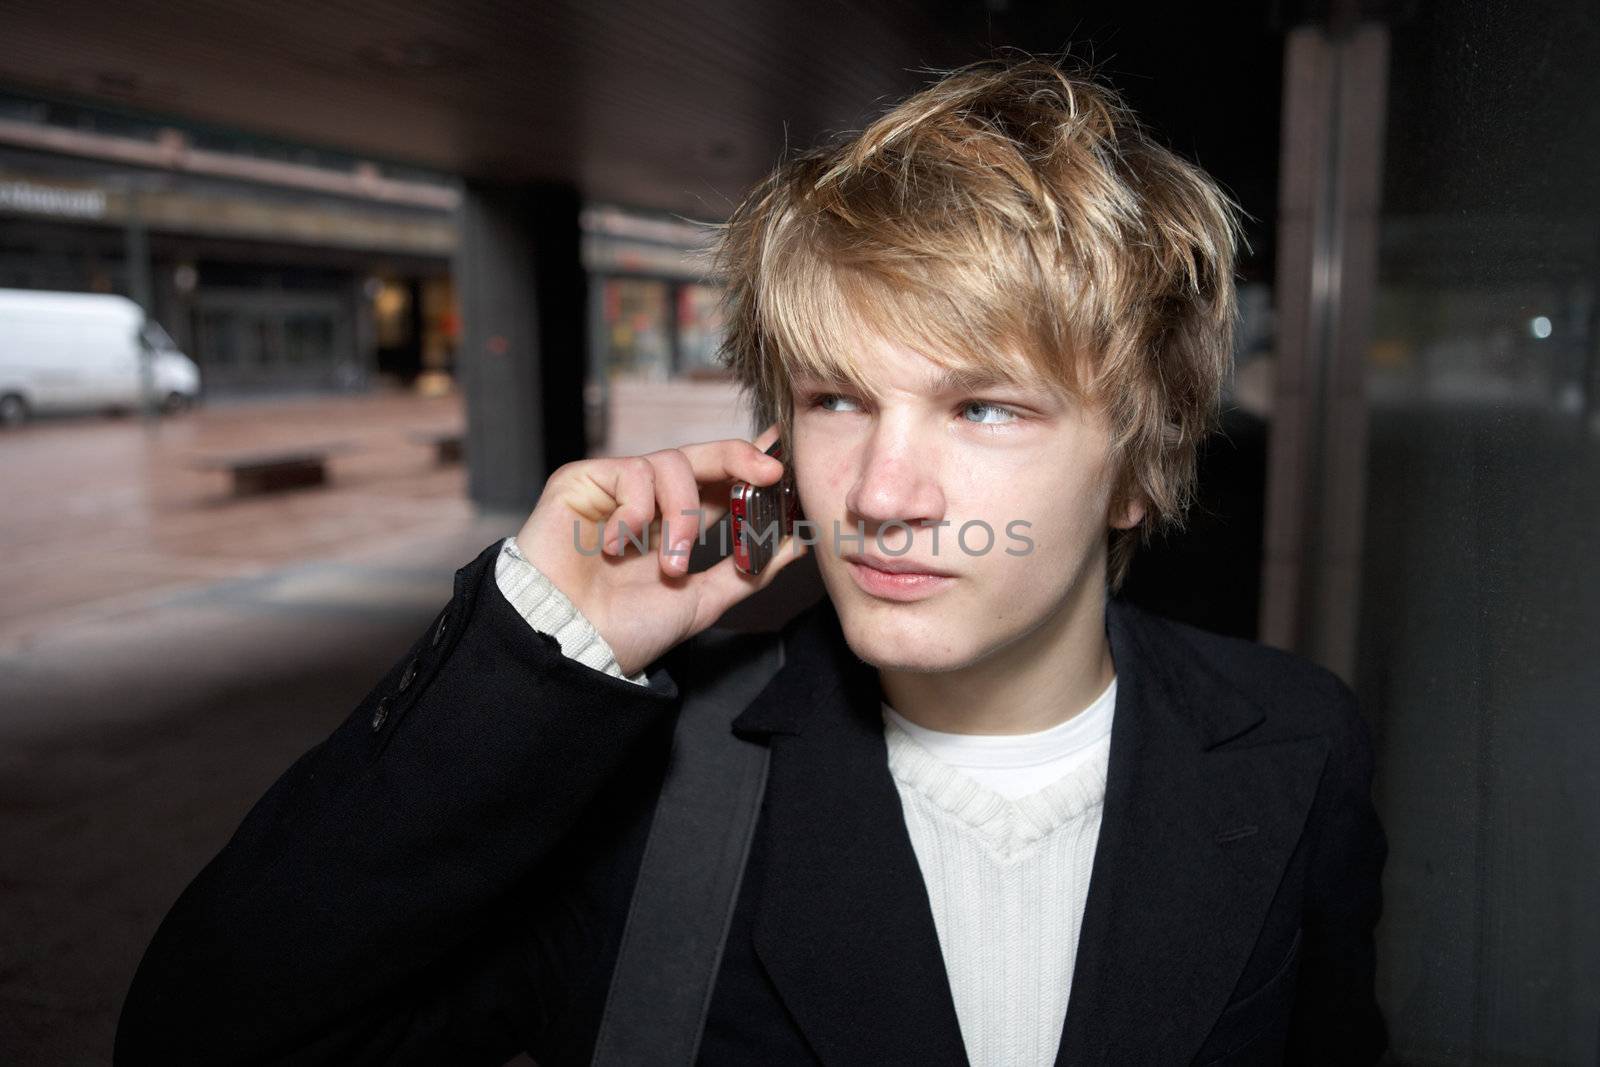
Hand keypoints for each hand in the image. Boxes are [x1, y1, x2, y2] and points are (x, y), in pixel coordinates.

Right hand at [513, 425, 807, 675]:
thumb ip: (748, 571)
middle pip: (699, 455)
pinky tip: (616, 547)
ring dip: (678, 518)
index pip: (718, 480)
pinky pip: (628, 472)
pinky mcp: (581, 480)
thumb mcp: (703, 599)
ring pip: (669, 464)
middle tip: (768, 473)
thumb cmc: (625, 628)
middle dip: (737, 458)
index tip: (784, 463)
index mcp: (675, 523)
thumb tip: (797, 543)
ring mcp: (614, 488)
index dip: (750, 466)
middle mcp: (646, 499)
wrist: (572, 644)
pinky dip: (635, 512)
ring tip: (666, 565)